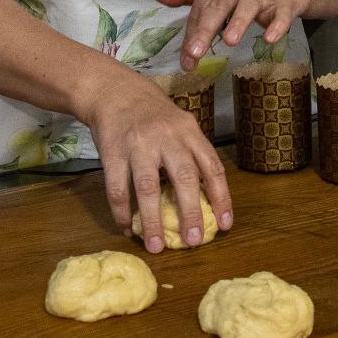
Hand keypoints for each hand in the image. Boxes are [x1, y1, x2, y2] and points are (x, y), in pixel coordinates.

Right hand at [81, 66, 232, 254]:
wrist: (113, 90)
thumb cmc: (152, 114)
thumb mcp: (179, 124)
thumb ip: (191, 153)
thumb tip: (206, 198)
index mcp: (189, 131)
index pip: (212, 166)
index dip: (221, 197)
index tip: (224, 225)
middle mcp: (167, 137)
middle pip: (184, 178)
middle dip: (191, 212)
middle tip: (194, 241)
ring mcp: (138, 144)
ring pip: (149, 188)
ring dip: (153, 221)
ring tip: (157, 247)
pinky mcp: (113, 152)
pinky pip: (118, 188)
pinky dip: (122, 212)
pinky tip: (127, 228)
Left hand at [154, 0, 309, 71]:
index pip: (200, 10)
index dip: (192, 34)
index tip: (185, 60)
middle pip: (219, 6)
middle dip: (206, 29)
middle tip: (196, 52)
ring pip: (248, 6)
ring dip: (239, 22)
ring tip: (229, 41)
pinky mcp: (282, 5)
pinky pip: (280, 15)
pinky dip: (277, 25)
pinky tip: (270, 39)